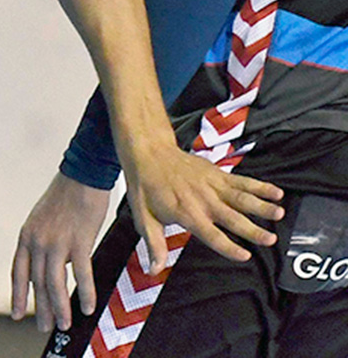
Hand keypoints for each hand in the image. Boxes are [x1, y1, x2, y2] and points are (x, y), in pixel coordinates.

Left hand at [11, 172, 112, 332]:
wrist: (81, 175)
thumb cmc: (65, 197)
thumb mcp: (42, 219)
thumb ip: (41, 242)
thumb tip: (46, 265)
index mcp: (26, 236)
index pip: (18, 272)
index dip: (18, 295)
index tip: (16, 314)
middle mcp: (37, 241)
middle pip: (37, 282)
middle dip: (41, 308)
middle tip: (44, 328)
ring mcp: (57, 242)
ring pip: (55, 283)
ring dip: (60, 308)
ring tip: (64, 325)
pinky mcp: (79, 241)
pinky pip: (82, 274)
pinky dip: (85, 293)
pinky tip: (89, 308)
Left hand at [119, 141, 281, 279]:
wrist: (148, 152)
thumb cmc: (146, 186)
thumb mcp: (143, 218)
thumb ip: (154, 244)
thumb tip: (154, 270)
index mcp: (186, 213)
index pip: (211, 234)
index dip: (228, 246)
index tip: (245, 256)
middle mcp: (203, 200)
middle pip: (232, 218)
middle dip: (252, 229)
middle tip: (271, 240)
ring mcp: (212, 186)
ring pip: (241, 198)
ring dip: (261, 206)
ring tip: (279, 213)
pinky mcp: (218, 174)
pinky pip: (242, 181)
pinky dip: (259, 186)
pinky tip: (276, 192)